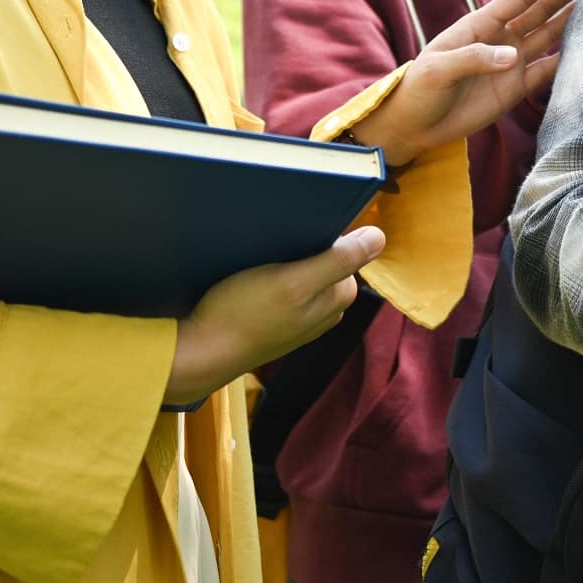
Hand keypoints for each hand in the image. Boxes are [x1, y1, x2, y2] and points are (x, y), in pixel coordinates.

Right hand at [166, 226, 385, 403]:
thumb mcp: (293, 282)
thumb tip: (379, 238)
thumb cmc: (244, 315)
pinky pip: (285, 289)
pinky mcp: (279, 320)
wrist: (203, 351)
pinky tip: (252, 276)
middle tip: (274, 244)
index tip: (295, 231)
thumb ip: (338, 261)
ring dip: (286, 260)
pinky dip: (273, 276)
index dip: (321, 233)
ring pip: (303, 274)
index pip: (345, 249)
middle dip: (304, 247)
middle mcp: (326, 310)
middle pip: (325, 260)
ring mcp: (302, 318)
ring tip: (260, 258)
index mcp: (338, 297)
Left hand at [355, 0, 580, 168]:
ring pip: (548, 37)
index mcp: (480, 24)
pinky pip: (546, 72)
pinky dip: (566, 62)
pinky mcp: (516, 89)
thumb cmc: (419, 88)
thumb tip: (511, 56)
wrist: (415, 125)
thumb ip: (473, 58)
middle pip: (540, 11)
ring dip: (570, 22)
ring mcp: (510, 63)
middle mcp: (500, 39)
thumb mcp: (438, 69)